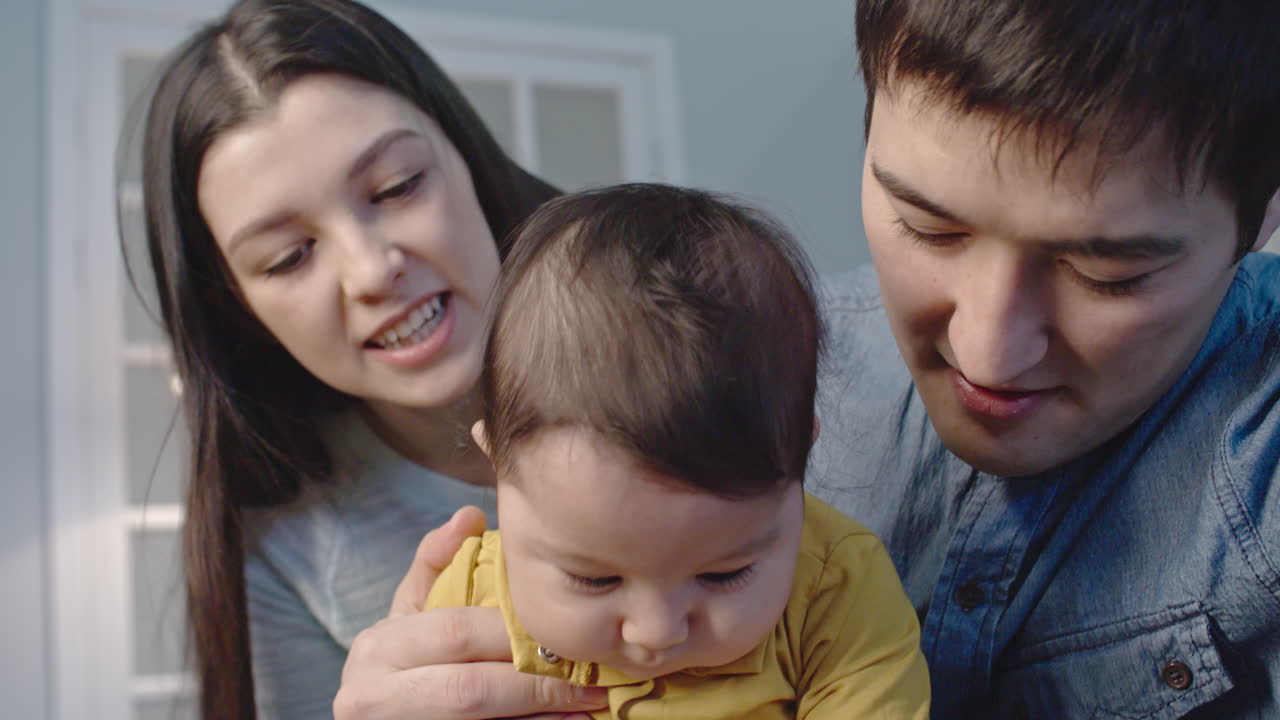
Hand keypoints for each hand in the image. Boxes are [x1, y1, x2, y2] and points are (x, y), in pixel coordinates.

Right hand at [333, 506, 607, 719]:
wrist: (377, 714)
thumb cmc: (401, 660)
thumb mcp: (410, 611)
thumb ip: (436, 562)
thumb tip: (471, 515)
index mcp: (378, 648)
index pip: (457, 632)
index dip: (515, 633)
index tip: (563, 630)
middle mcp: (373, 695)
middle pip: (471, 689)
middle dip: (537, 682)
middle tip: (590, 676)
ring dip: (543, 715)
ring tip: (590, 702)